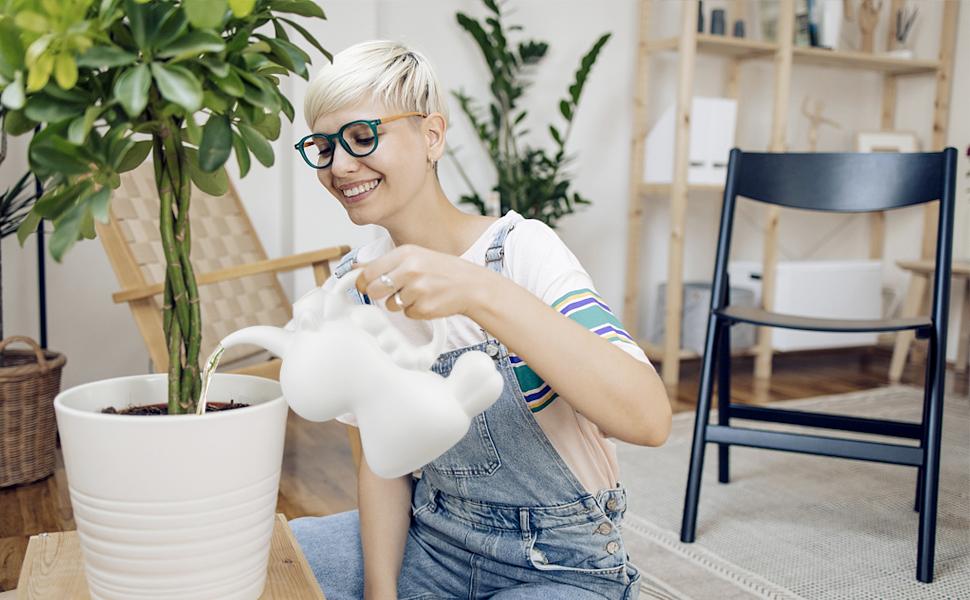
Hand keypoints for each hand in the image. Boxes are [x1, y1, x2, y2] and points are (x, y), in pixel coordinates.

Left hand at [354, 244, 493, 319]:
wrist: (471, 285)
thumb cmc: (442, 270)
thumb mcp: (415, 257)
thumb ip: (385, 263)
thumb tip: (355, 270)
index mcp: (405, 253)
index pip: (369, 271)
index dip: (364, 282)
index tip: (366, 286)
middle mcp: (410, 269)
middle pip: (374, 290)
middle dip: (380, 294)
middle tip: (395, 291)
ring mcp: (418, 289)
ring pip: (390, 305)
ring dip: (401, 303)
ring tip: (420, 293)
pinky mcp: (424, 308)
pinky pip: (407, 314)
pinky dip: (415, 311)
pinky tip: (429, 300)